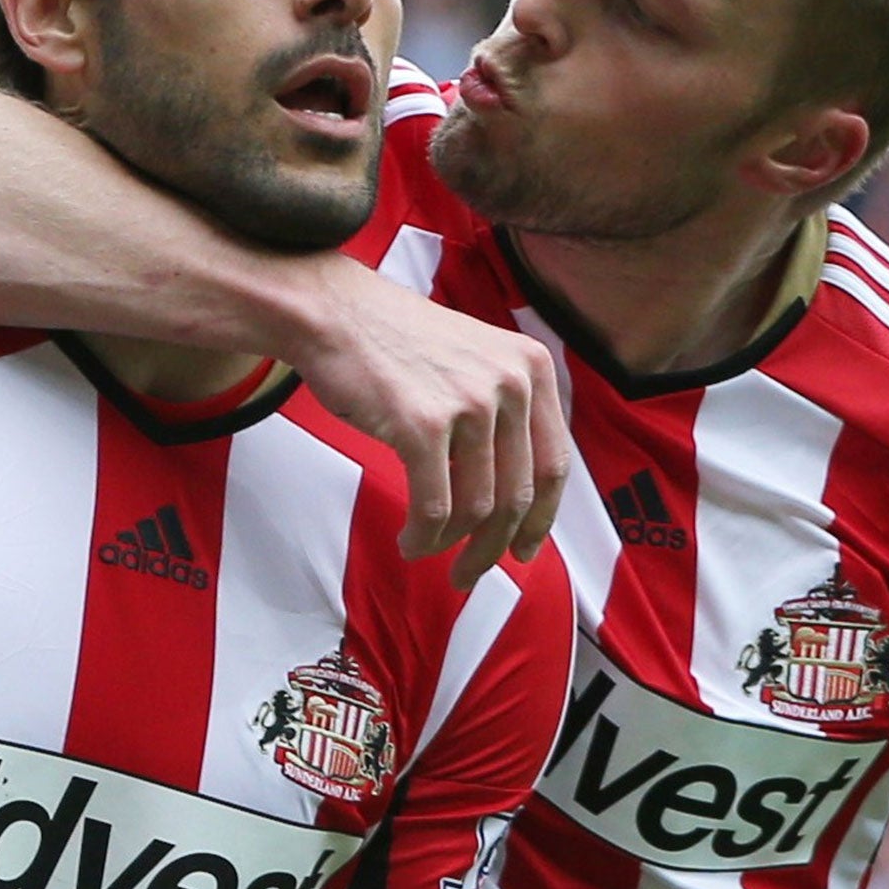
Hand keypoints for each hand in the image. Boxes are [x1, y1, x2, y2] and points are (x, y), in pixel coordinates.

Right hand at [290, 261, 568, 588]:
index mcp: (533, 368)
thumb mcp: (476, 361)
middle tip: (469, 574)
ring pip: (478, 507)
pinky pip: (434, 507)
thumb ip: (506, 412)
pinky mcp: (423, 425)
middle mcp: (511, 383)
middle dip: (493, 547)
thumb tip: (517, 498)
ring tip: (425, 552)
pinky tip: (409, 542)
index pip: (554, 464)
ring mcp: (470, 404)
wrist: (334, 314)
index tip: (523, 550)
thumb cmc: (396, 344)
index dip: (541, 519)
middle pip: (518, 494)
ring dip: (451, 545)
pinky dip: (423, 537)